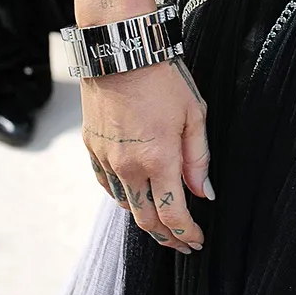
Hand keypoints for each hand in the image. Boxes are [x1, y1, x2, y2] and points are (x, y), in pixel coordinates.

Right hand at [81, 56, 211, 254]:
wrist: (121, 52)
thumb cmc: (163, 78)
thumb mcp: (194, 114)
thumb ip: (197, 158)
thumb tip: (203, 193)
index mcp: (158, 159)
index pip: (172, 213)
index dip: (186, 233)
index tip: (196, 241)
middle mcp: (128, 166)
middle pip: (146, 218)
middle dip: (166, 236)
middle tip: (182, 242)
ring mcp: (106, 159)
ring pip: (125, 204)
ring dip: (144, 218)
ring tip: (162, 223)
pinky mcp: (92, 148)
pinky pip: (107, 185)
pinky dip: (123, 197)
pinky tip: (134, 197)